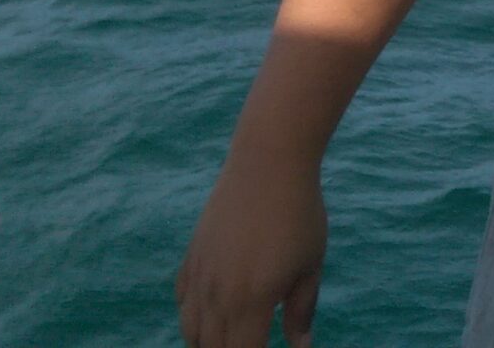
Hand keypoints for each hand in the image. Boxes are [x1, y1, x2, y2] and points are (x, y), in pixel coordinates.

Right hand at [176, 157, 323, 347]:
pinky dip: (194, 315)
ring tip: (233, 338)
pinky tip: (213, 312)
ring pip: (191, 329)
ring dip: (208, 342)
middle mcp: (217, 294)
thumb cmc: (299, 214)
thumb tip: (302, 347)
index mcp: (251, 301)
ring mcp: (199, 275)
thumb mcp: (309, 266)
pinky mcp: (191, 256)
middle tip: (252, 343)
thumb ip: (301, 311)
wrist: (268, 163)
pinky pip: (183, 301)